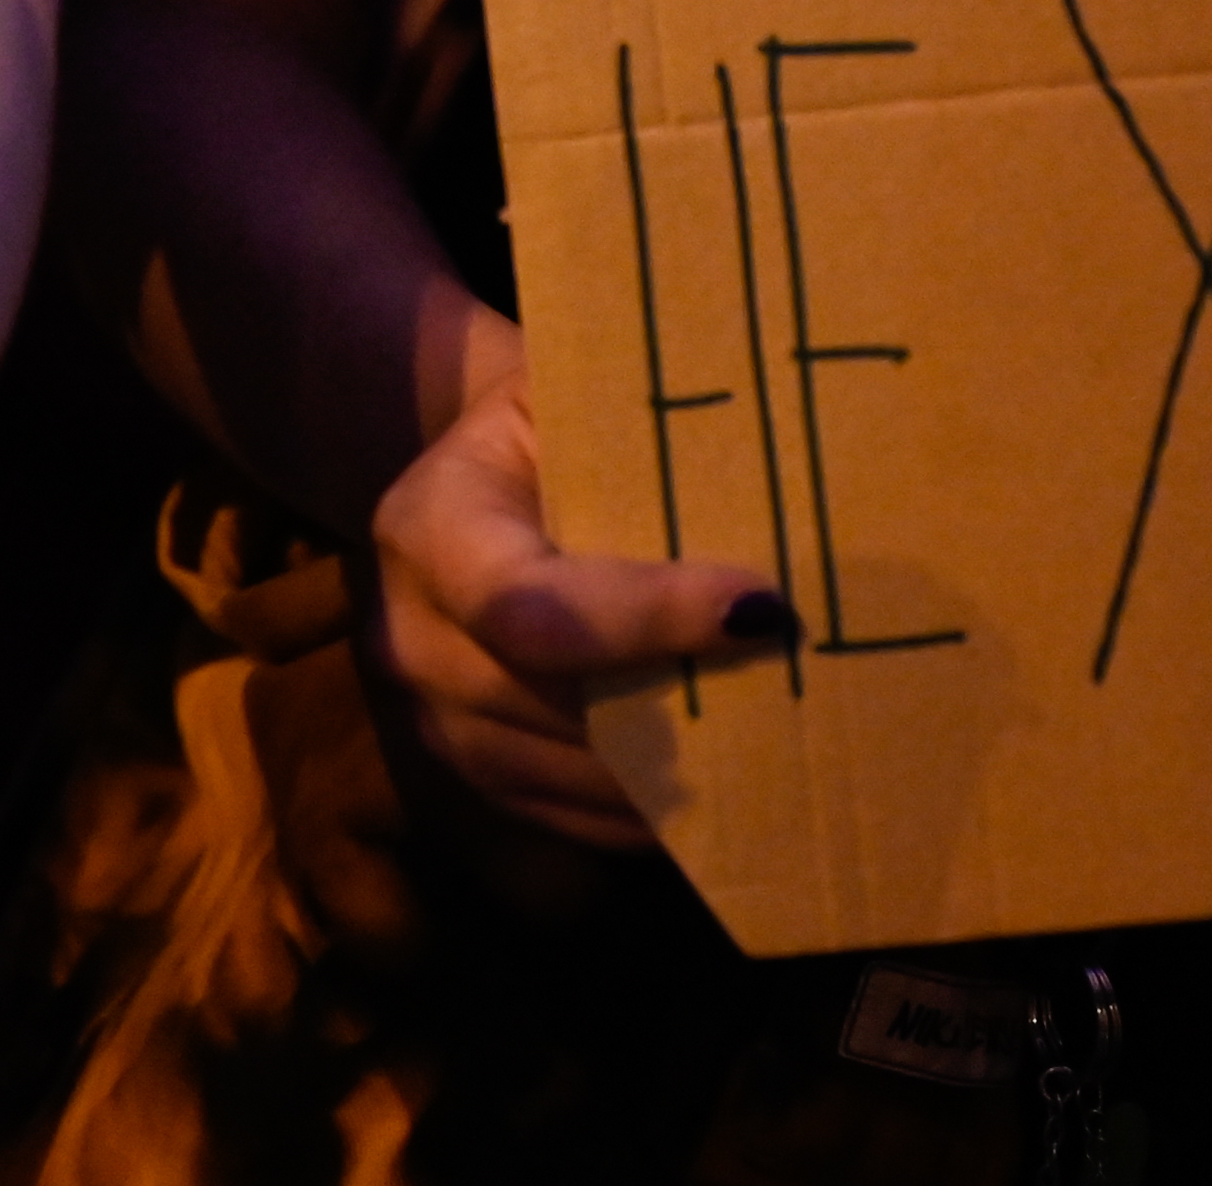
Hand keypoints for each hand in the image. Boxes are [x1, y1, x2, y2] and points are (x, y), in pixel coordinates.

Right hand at [352, 347, 786, 848]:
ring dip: (678, 764)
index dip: (646, 619)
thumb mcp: (564, 392)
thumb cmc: (542, 424)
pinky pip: (570, 820)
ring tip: (782, 734)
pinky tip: (728, 779)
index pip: (527, 605)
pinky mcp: (473, 776)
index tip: (761, 608)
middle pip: (555, 706)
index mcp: (427, 527)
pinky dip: (651, 810)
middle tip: (802, 683)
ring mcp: (434, 721)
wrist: (471, 479)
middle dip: (684, 700)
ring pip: (569, 775)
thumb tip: (764, 459)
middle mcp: (409, 638)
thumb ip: (634, 428)